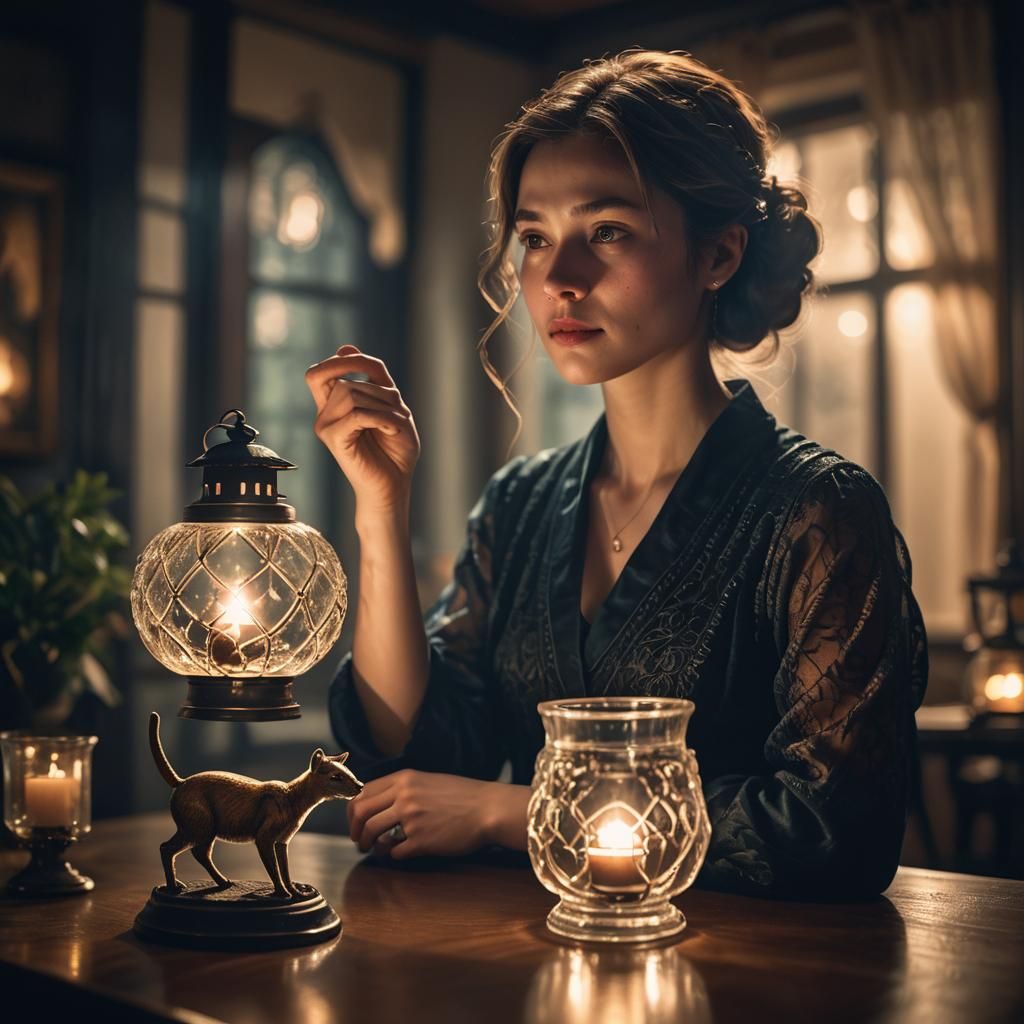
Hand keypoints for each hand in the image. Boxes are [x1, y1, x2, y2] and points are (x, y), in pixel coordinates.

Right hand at [305, 344, 420, 514]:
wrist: (394, 487)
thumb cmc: (395, 451)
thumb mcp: (390, 405)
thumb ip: (371, 378)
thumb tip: (346, 347)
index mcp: (335, 405)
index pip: (322, 371)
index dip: (342, 361)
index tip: (369, 370)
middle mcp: (325, 414)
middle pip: (346, 380)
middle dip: (379, 391)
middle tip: (397, 413)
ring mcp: (326, 426)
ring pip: (351, 393)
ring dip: (383, 405)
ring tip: (397, 424)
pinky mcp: (333, 439)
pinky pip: (356, 413)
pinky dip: (382, 418)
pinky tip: (393, 429)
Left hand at [346, 770, 493, 859]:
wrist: (488, 809)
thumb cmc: (463, 796)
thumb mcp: (429, 781)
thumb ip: (403, 789)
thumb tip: (379, 804)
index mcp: (405, 779)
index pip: (363, 792)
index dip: (353, 810)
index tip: (355, 821)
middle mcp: (404, 796)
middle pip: (361, 812)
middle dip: (354, 829)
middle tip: (359, 840)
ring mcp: (411, 818)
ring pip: (371, 832)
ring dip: (368, 844)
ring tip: (374, 849)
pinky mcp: (420, 840)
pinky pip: (394, 851)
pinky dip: (392, 855)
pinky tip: (400, 853)